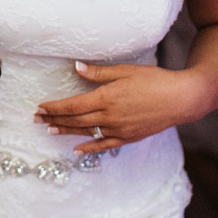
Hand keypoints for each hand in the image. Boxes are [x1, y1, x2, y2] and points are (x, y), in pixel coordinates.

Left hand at [34, 61, 208, 156]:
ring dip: (67, 131)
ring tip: (50, 130)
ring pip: (86, 132)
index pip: (73, 105)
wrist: (180, 99)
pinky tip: (78, 149)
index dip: (55, 107)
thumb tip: (76, 68)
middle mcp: (110, 116)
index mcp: (107, 98)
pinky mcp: (128, 138)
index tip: (41, 107)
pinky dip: (89, 147)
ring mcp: (119, 130)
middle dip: (55, 118)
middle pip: (76, 119)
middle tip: (37, 119)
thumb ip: (99, 73)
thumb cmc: (153, 80)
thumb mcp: (125, 70)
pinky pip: (104, 145)